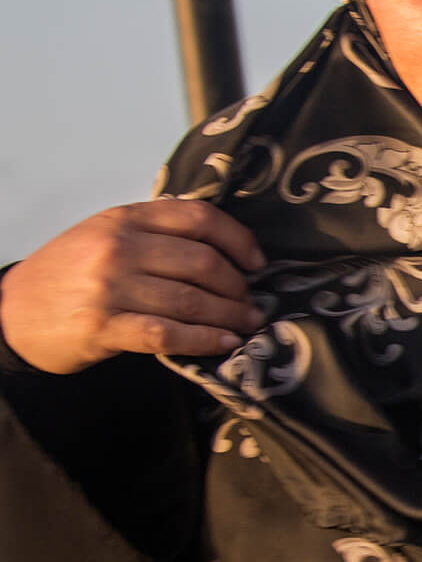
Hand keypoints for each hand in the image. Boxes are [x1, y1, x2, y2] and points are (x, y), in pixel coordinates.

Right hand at [0, 202, 264, 374]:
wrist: (10, 313)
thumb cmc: (68, 275)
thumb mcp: (104, 236)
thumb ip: (154, 234)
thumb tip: (224, 252)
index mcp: (123, 219)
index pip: (198, 218)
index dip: (238, 240)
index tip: (256, 262)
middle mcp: (118, 247)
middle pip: (203, 262)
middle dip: (237, 286)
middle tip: (252, 302)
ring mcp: (109, 287)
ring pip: (191, 300)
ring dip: (229, 315)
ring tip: (247, 324)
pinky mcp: (103, 326)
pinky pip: (168, 333)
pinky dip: (204, 340)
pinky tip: (224, 343)